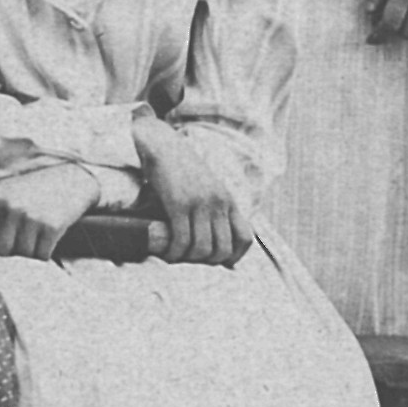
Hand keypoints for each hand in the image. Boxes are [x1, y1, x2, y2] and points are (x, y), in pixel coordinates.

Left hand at [0, 159, 103, 260]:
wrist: (72, 180)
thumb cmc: (32, 188)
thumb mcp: (2, 189)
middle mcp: (10, 207)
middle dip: (9, 249)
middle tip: (19, 238)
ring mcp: (31, 217)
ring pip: (22, 254)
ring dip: (29, 249)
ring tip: (35, 233)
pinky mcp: (52, 227)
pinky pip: (41, 255)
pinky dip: (44, 251)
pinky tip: (47, 237)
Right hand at [132, 122, 254, 267]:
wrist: (162, 144)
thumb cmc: (180, 168)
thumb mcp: (207, 186)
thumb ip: (214, 207)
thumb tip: (211, 234)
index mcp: (228, 200)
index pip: (245, 237)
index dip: (235, 256)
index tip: (219, 262)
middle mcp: (218, 203)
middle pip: (223, 249)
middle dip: (207, 262)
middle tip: (191, 260)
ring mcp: (199, 203)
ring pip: (202, 248)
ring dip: (188, 259)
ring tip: (176, 257)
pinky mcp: (178, 203)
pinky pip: (182, 239)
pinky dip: (174, 252)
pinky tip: (167, 253)